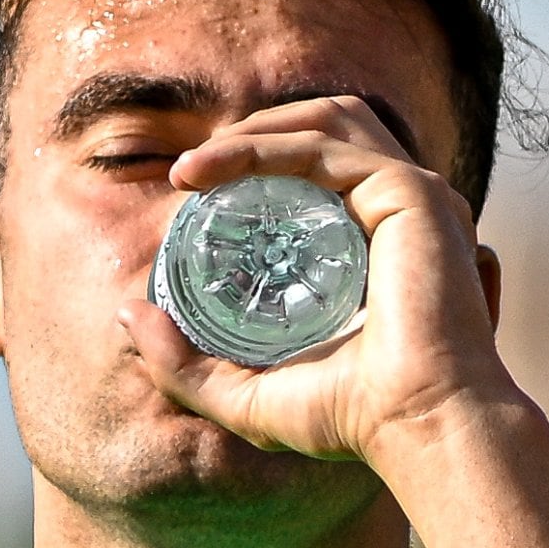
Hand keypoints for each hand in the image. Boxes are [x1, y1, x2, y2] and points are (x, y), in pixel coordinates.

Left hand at [125, 100, 509, 474]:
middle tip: (190, 174)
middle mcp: (403, 209)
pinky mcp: (412, 193)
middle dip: (252, 137)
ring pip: (326, 120)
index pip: (319, 171)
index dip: (256, 166)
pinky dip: (260, 150)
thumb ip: (186, 364)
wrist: (420, 427)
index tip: (193, 194)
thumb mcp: (247, 394)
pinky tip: (208, 172)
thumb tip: (128, 316)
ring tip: (192, 169)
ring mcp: (415, 195)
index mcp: (380, 240)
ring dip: (253, 133)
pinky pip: (323, 146)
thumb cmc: (352, 419)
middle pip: (325, 128)